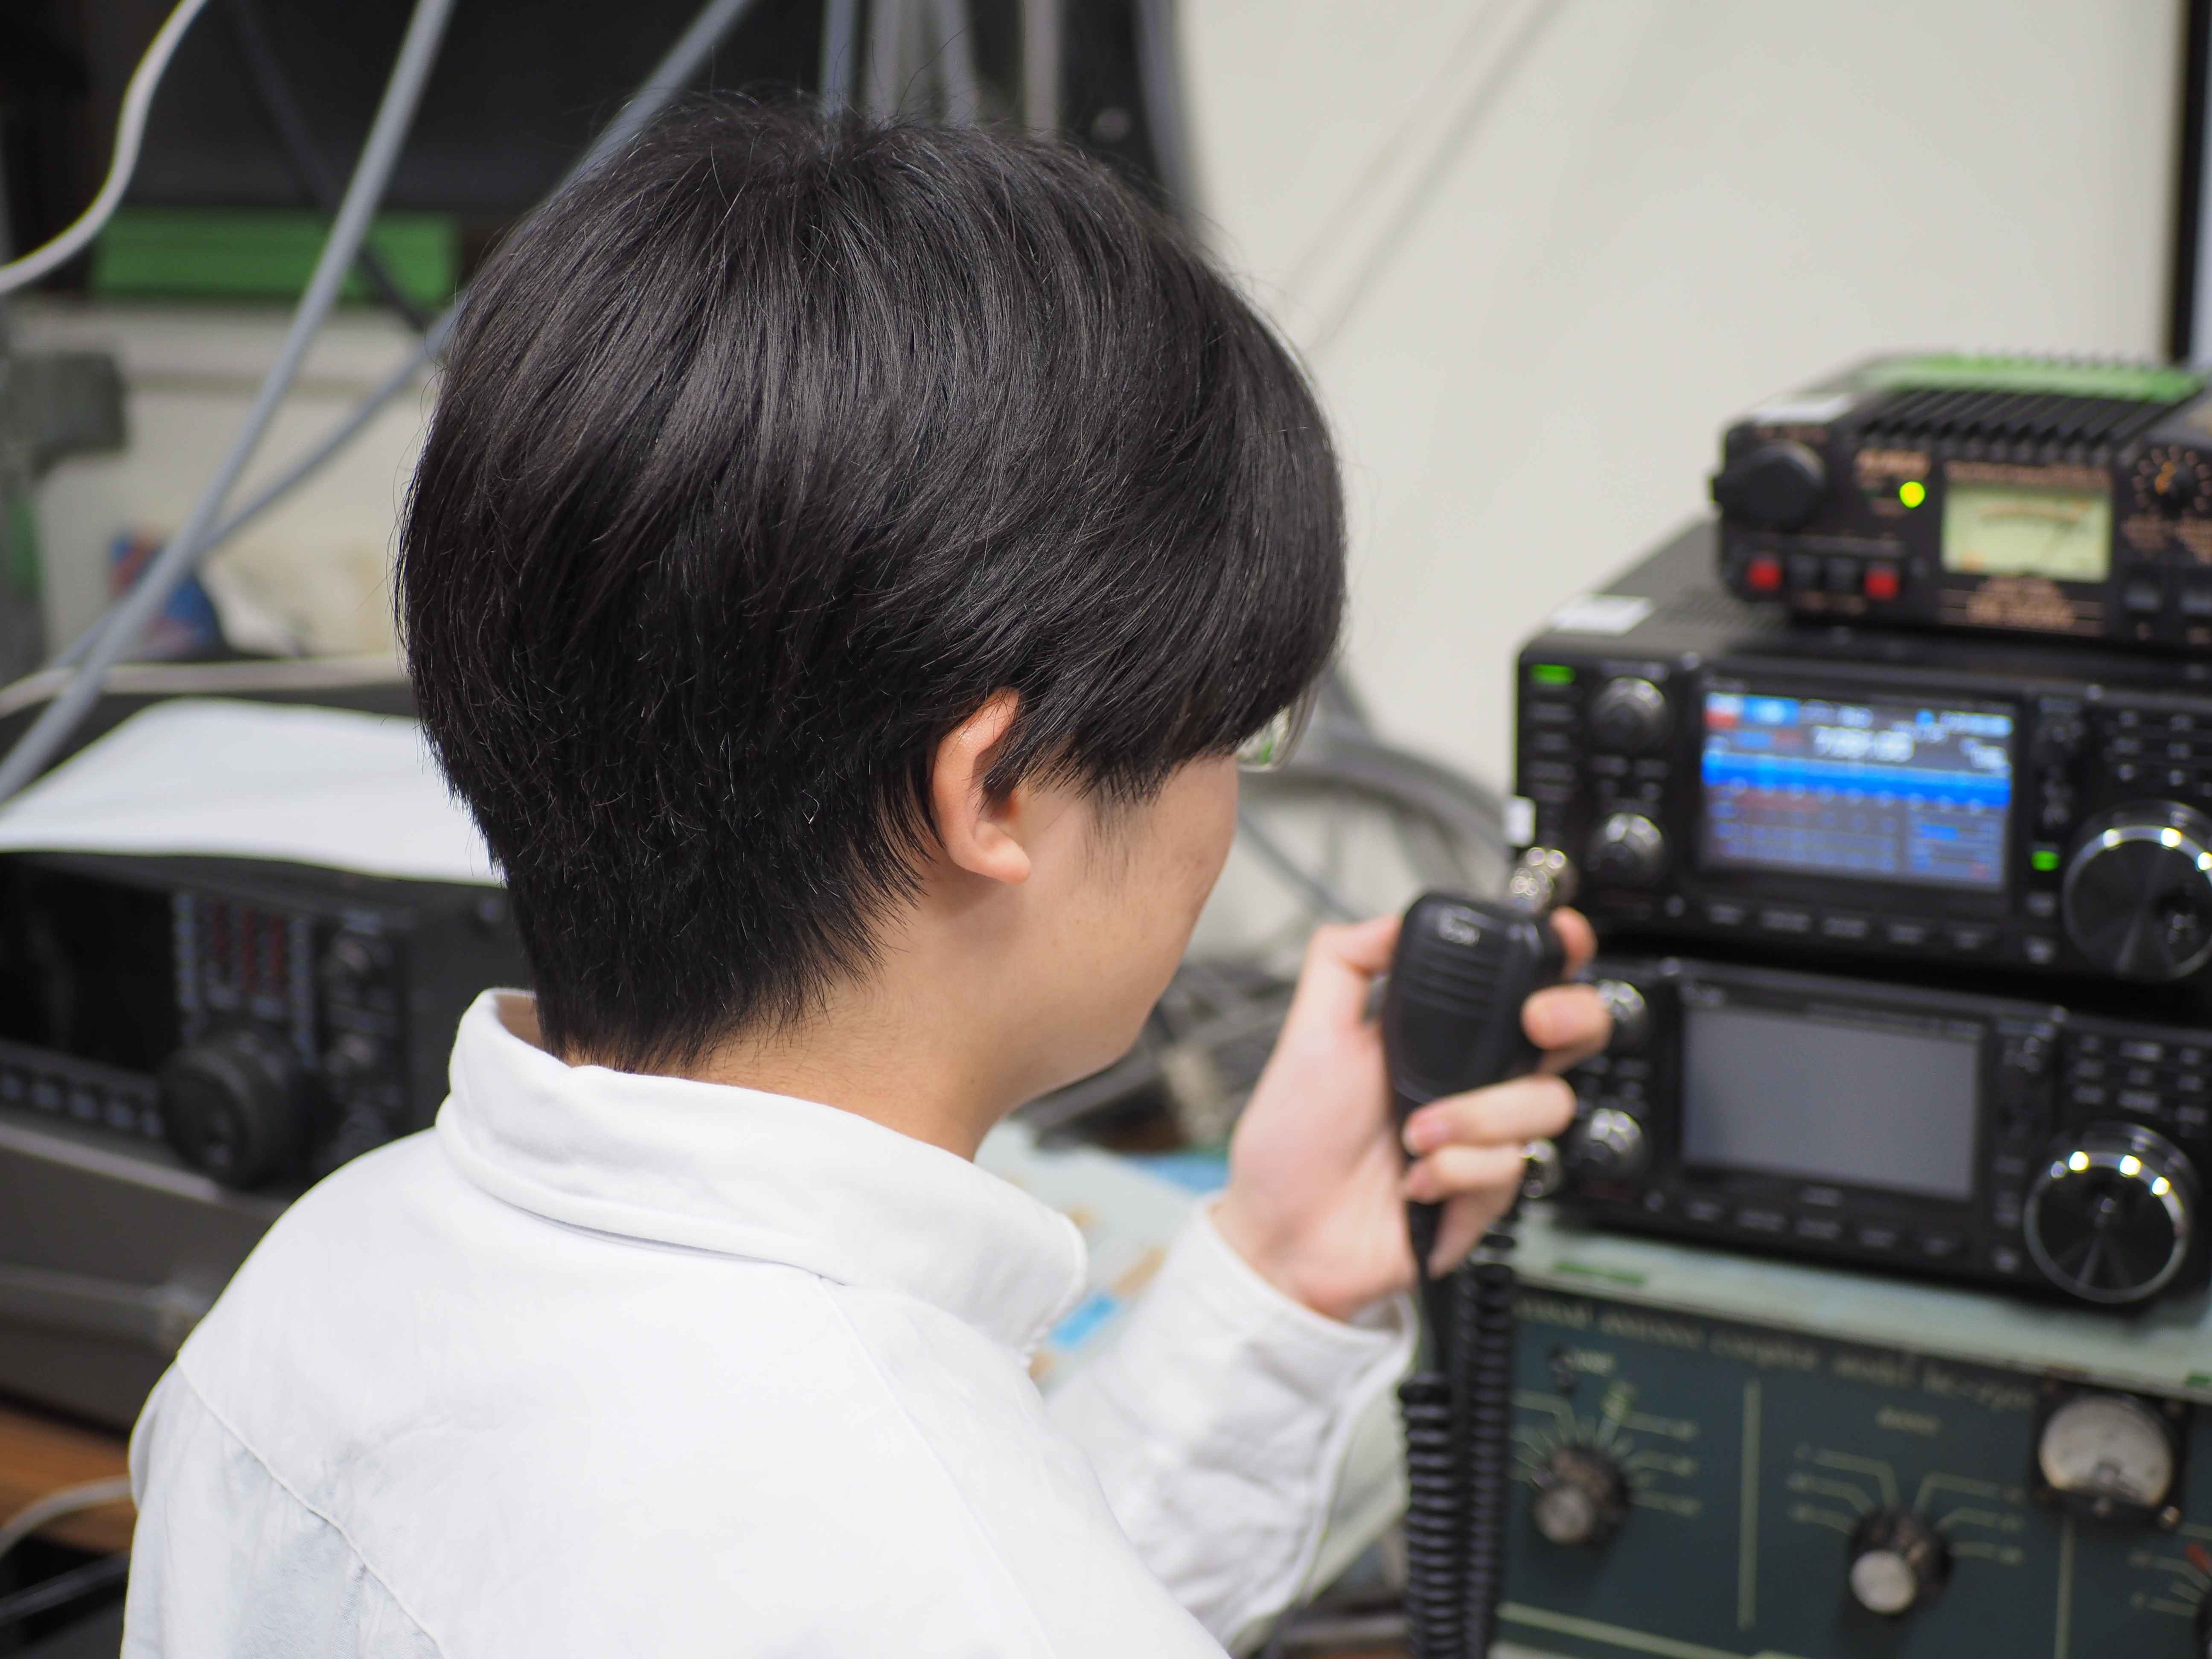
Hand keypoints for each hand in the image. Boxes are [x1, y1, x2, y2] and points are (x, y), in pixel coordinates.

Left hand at [1211, 910, 1609, 1322]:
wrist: (1283, 1233)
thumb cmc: (1292, 1143)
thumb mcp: (1308, 1037)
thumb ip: (1343, 965)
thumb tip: (1389, 919)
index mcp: (1440, 1038)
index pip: (1519, 984)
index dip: (1556, 956)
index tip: (1558, 938)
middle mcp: (1475, 1084)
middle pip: (1572, 1037)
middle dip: (1569, 1018)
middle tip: (1535, 1023)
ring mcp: (1487, 1140)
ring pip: (1546, 1105)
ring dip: (1476, 1116)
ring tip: (1413, 1133)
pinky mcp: (1487, 1196)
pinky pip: (1509, 1169)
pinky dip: (1453, 1171)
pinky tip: (1412, 1180)